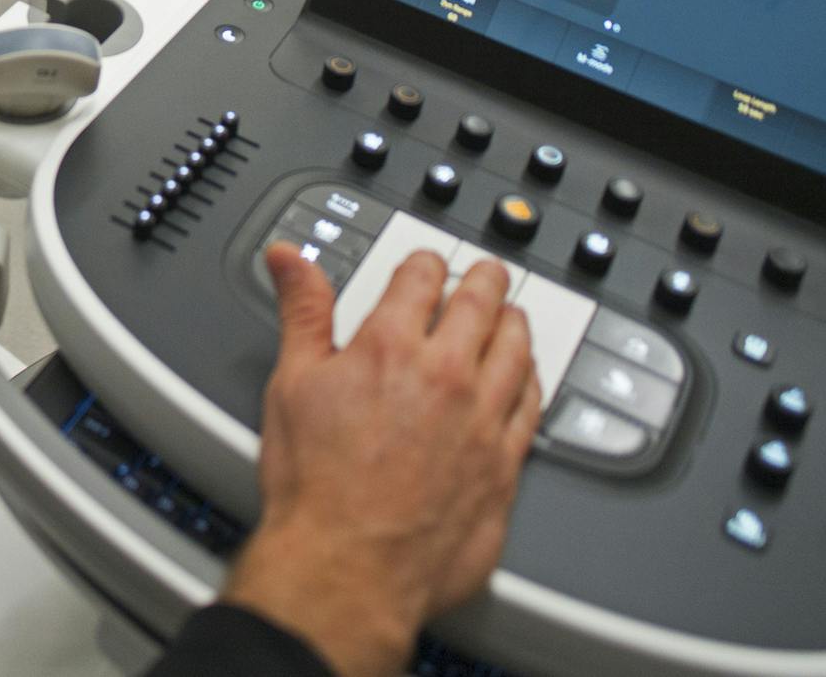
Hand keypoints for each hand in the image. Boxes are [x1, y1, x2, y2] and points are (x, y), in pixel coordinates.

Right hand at [221, 245, 543, 676]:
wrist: (349, 566)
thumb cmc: (316, 485)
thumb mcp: (291, 382)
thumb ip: (301, 312)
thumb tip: (291, 260)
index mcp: (391, 345)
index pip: (422, 277)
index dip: (423, 263)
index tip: (424, 264)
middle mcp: (448, 375)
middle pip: (481, 304)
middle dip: (481, 280)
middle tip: (483, 273)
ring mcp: (484, 421)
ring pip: (517, 350)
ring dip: (514, 322)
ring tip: (511, 314)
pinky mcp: (506, 465)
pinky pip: (534, 407)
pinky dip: (532, 381)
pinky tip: (526, 378)